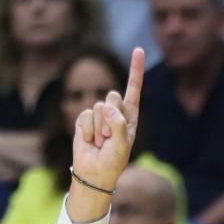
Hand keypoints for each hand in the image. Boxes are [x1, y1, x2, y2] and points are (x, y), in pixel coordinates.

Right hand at [71, 47, 144, 200]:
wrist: (94, 174)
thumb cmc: (113, 161)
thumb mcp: (122, 145)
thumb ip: (118, 125)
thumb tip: (106, 106)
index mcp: (130, 117)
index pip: (134, 90)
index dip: (135, 70)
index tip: (138, 50)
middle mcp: (116, 113)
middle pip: (113, 97)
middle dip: (111, 118)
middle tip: (109, 138)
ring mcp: (99, 116)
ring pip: (98, 107)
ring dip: (99, 129)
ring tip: (100, 142)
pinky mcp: (85, 120)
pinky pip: (84, 116)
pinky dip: (87, 131)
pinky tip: (89, 141)